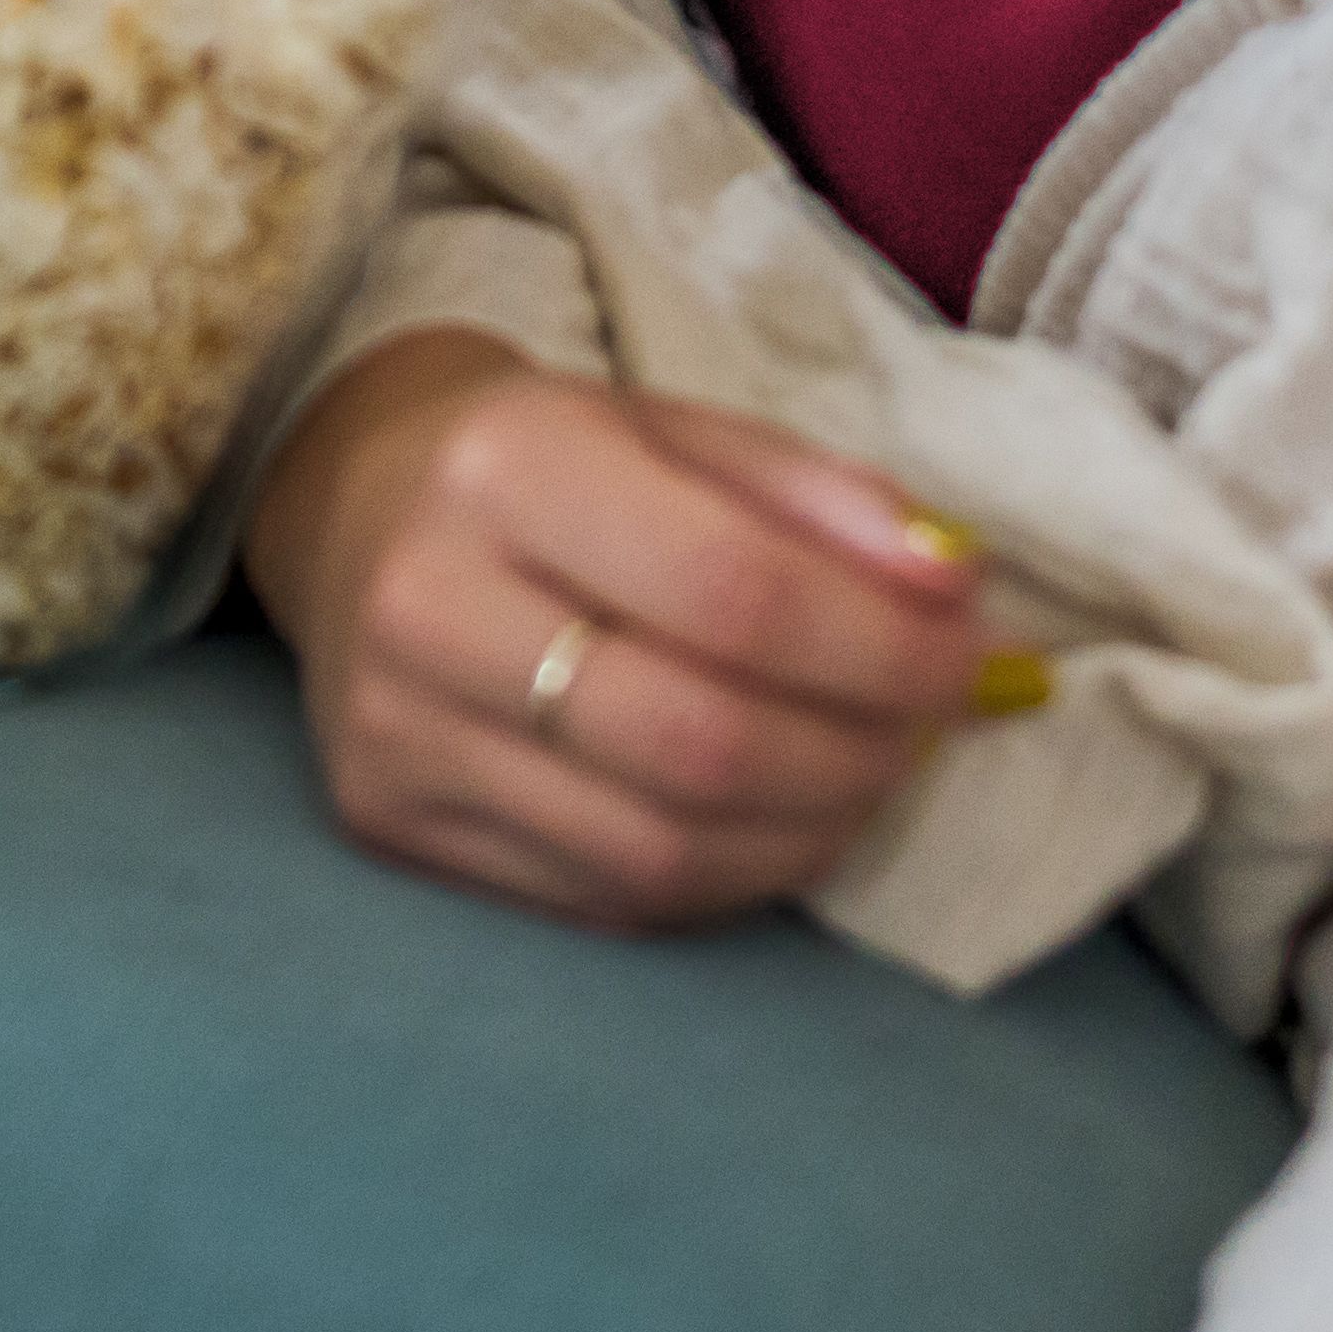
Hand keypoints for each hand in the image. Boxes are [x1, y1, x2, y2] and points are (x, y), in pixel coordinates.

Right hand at [247, 335, 1014, 929]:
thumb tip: (956, 594)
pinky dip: (730, 876)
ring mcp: (396, 734)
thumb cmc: (561, 465)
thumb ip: (823, 502)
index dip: (881, 646)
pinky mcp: (392, 828)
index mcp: (507, 463)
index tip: (970, 657)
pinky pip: (608, 900)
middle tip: (929, 728)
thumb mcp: (684, 431)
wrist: (362, 511)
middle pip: (701, 741)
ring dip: (809, 832)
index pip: (733, 590)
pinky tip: (774, 822)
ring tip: (866, 777)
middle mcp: (427, 603)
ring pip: (659, 850)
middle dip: (859, 752)